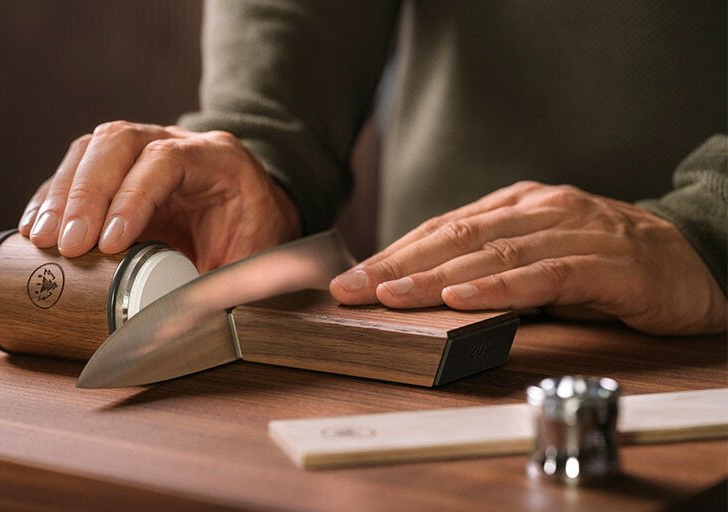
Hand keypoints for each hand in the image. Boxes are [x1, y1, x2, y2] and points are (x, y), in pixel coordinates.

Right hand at [18, 122, 299, 271]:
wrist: (259, 217)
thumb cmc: (257, 240)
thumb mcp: (252, 263)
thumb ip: (224, 290)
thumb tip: (182, 333)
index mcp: (217, 159)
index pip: (166, 160)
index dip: (133, 197)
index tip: (110, 243)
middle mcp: (176, 141)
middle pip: (119, 143)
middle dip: (86, 193)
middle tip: (68, 243)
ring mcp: (143, 149)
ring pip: (91, 150)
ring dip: (61, 194)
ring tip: (43, 238)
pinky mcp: (116, 170)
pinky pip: (75, 170)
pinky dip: (52, 198)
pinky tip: (36, 229)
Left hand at [330, 181, 726, 334]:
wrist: (698, 258)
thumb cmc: (606, 262)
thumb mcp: (538, 260)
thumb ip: (491, 267)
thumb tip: (426, 292)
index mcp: (517, 205)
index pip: (442, 228)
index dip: (393, 252)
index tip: (350, 279)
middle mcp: (539, 209)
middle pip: (454, 236)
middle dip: (396, 264)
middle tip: (350, 289)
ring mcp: (573, 231)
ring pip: (491, 252)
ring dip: (434, 276)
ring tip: (390, 296)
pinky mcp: (605, 262)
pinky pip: (543, 274)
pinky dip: (498, 288)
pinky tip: (460, 299)